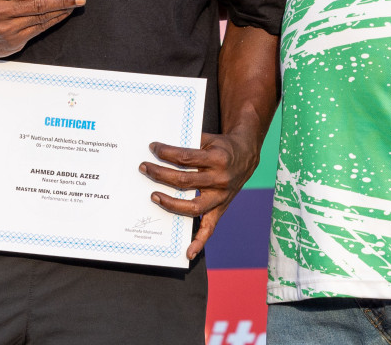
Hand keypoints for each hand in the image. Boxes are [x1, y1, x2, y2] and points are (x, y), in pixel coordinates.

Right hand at [0, 0, 84, 57]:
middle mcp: (0, 15)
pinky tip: (61, 15)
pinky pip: (38, 31)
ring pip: (40, 20)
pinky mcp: (14, 44)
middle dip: (61, 1)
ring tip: (75, 5)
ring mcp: (8, 32)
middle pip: (36, 7)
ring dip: (61, 12)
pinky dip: (52, 22)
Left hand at [143, 131, 260, 260]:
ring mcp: (221, 197)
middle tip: (144, 168)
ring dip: (170, 203)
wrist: (246, 156)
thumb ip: (188, 143)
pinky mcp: (221, 208)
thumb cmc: (221, 146)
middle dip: (160, 174)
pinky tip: (188, 252)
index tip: (152, 147)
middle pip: (184, 181)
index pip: (185, 157)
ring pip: (193, 206)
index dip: (166, 152)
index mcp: (217, 159)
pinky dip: (199, 242)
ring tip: (153, 196)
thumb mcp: (209, 138)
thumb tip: (161, 148)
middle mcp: (220, 180)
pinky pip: (210, 228)